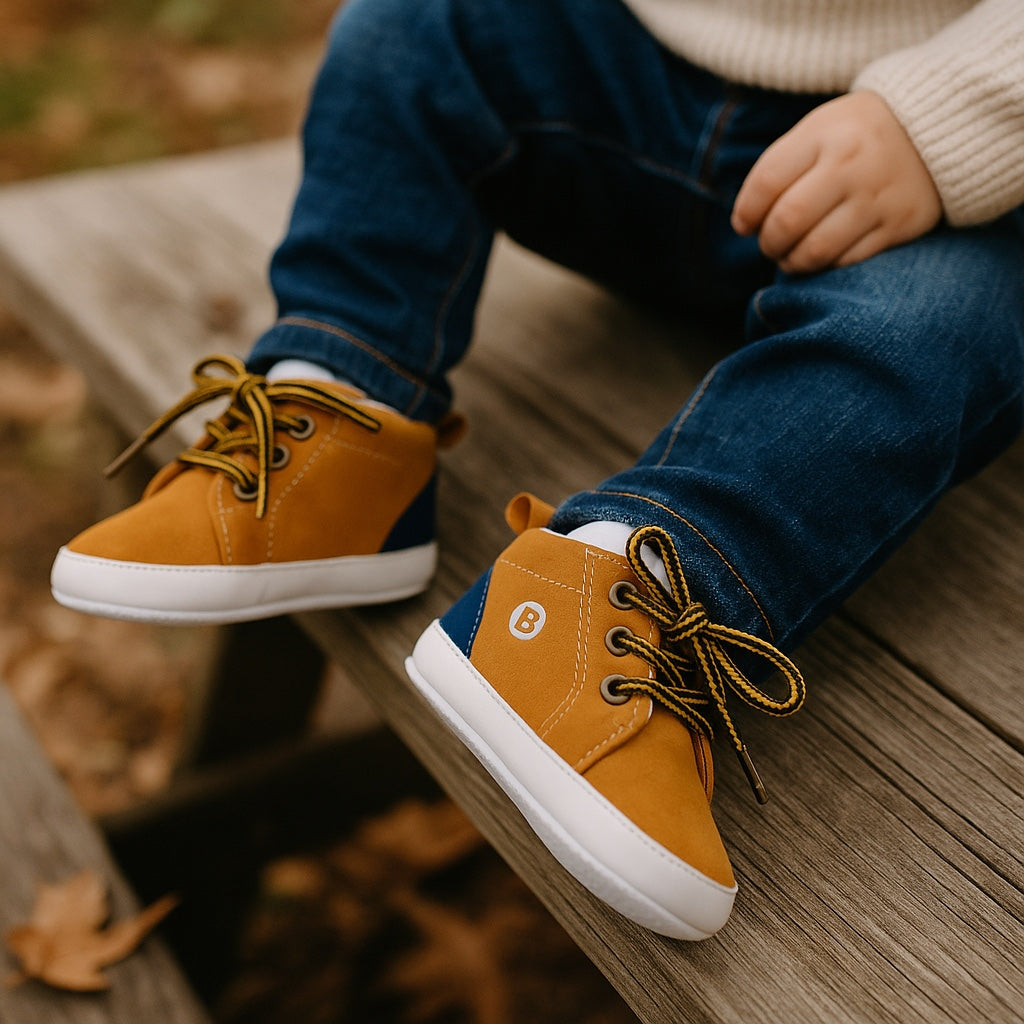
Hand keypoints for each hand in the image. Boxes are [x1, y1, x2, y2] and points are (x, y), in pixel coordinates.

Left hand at [731, 91, 941, 273]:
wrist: (935, 127)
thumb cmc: (855, 136)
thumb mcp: (817, 130)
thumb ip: (779, 168)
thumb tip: (745, 222)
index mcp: (824, 134)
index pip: (766, 183)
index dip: (746, 212)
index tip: (745, 224)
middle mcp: (851, 165)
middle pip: (788, 221)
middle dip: (768, 242)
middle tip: (769, 243)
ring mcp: (877, 197)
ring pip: (816, 249)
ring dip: (792, 262)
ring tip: (789, 255)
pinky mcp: (899, 224)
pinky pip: (847, 261)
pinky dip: (826, 265)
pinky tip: (822, 255)